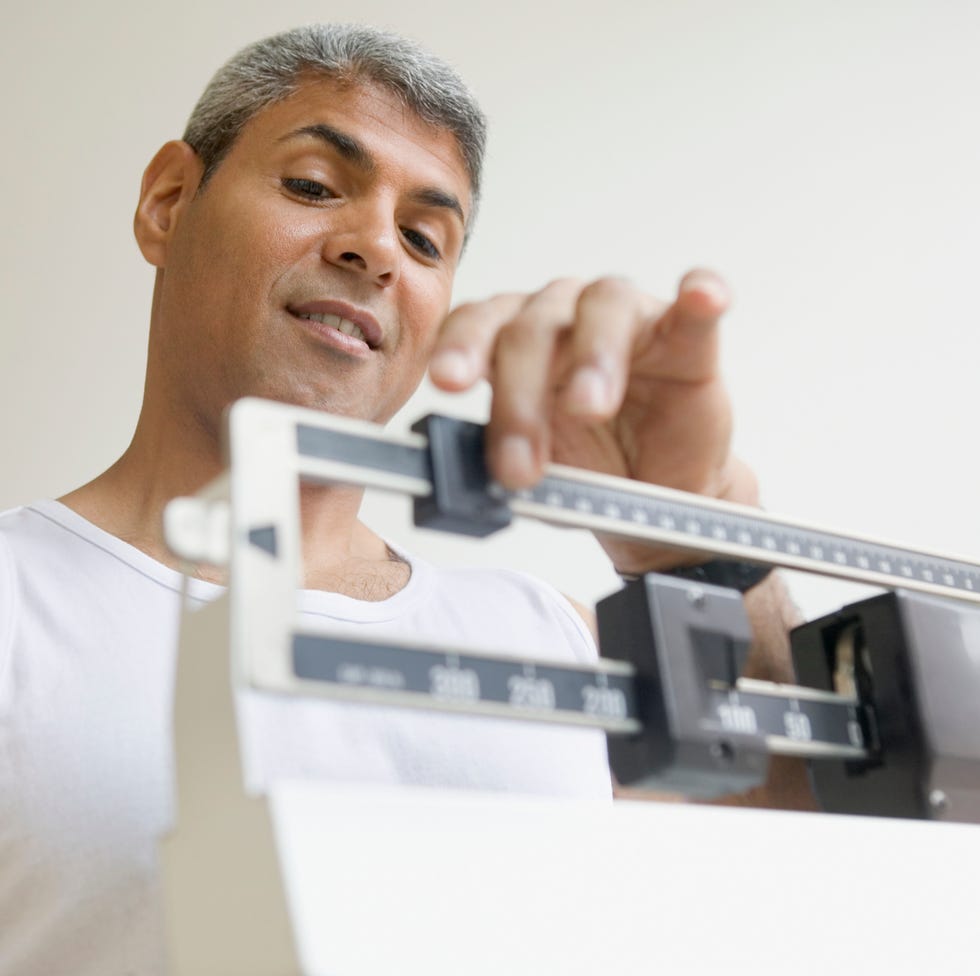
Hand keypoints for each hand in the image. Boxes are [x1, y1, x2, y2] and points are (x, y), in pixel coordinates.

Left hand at [428, 270, 759, 572]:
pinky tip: (700, 297)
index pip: (477, 324)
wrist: (654, 494)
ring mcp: (627, 321)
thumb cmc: (588, 468)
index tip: (448, 382)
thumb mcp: (534, 472)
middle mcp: (564, 316)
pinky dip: (700, 296)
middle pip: (533, 328)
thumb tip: (458, 479)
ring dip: (593, 357)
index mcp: (511, 341)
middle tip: (518, 462)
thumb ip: (499, 460)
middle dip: (521, 397)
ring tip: (588, 408)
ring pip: (603, 308)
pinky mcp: (687, 338)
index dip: (460, 348)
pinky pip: (695, 307)